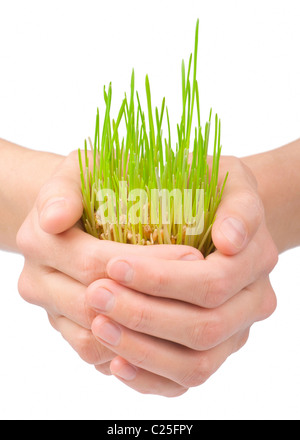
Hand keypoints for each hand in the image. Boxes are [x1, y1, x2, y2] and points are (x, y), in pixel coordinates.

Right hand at [16, 151, 201, 373]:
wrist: (65, 217)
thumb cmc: (82, 188)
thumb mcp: (76, 171)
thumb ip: (63, 189)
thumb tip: (55, 217)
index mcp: (40, 240)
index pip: (97, 261)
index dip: (150, 263)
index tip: (194, 255)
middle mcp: (37, 281)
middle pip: (97, 304)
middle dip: (154, 299)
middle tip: (203, 287)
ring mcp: (50, 310)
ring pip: (93, 340)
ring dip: (143, 333)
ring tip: (188, 315)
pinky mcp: (64, 329)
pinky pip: (93, 354)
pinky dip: (127, 351)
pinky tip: (165, 335)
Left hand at [86, 156, 277, 396]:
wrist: (219, 216)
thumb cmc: (212, 190)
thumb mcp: (225, 176)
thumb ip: (233, 202)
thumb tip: (228, 238)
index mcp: (256, 257)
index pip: (211, 281)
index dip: (162, 279)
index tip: (114, 264)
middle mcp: (253, 300)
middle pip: (204, 326)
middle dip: (144, 314)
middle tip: (95, 294)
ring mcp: (236, 331)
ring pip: (197, 363)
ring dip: (143, 349)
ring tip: (99, 325)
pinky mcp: (216, 350)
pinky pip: (188, 379)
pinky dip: (152, 377)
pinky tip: (116, 361)